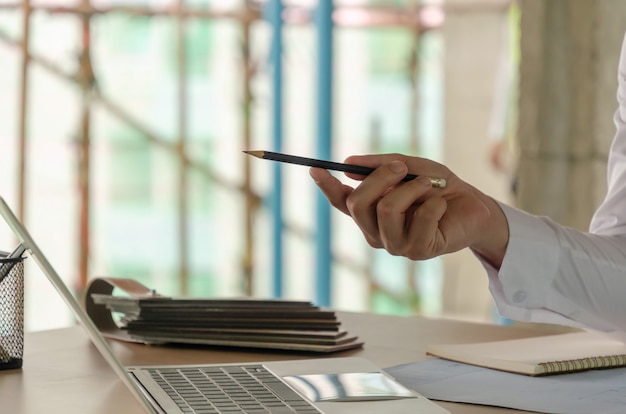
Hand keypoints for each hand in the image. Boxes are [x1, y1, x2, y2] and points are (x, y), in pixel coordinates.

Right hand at [309, 153, 508, 267]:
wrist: (473, 205)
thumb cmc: (439, 187)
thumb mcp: (411, 166)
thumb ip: (382, 165)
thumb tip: (350, 163)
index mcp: (371, 213)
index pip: (342, 202)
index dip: (327, 186)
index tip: (316, 167)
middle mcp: (377, 232)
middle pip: (358, 204)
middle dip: (381, 177)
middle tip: (403, 168)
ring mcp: (395, 245)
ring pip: (387, 209)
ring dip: (413, 189)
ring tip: (430, 187)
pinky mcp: (418, 251)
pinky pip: (420, 218)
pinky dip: (434, 202)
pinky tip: (442, 208)